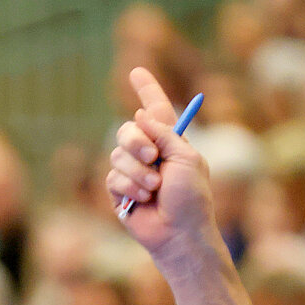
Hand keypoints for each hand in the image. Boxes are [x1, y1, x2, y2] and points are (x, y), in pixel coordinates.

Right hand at [106, 67, 219, 262]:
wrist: (180, 233)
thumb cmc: (192, 198)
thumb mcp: (186, 158)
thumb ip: (164, 134)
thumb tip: (141, 116)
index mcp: (170, 142)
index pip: (156, 110)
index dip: (147, 90)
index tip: (136, 71)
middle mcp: (150, 154)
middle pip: (128, 131)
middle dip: (137, 142)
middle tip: (153, 157)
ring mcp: (133, 172)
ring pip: (118, 155)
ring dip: (138, 172)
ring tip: (155, 189)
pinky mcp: (119, 192)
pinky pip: (112, 177)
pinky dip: (129, 187)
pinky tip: (142, 200)